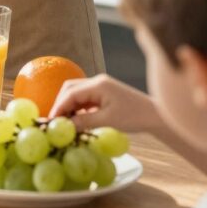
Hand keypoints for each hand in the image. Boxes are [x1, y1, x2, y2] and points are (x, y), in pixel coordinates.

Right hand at [48, 74, 162, 133]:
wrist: (154, 115)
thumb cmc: (134, 117)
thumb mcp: (107, 120)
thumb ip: (84, 121)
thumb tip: (65, 126)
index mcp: (98, 85)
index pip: (70, 93)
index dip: (59, 106)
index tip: (51, 121)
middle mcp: (97, 82)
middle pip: (70, 89)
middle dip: (61, 104)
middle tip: (55, 121)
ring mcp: (101, 86)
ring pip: (76, 93)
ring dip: (69, 106)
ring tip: (65, 123)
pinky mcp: (104, 93)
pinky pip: (85, 98)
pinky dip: (78, 108)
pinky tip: (77, 120)